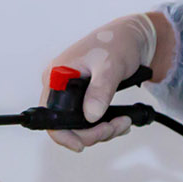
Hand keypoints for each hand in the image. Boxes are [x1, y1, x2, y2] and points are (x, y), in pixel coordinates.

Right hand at [41, 13, 165, 151]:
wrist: (133, 36)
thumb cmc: (118, 42)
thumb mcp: (110, 66)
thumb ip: (100, 91)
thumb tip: (91, 116)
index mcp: (56, 76)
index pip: (49, 116)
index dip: (63, 135)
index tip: (82, 145)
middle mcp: (59, 85)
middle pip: (66, 125)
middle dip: (93, 133)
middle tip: (116, 127)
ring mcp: (71, 92)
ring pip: (80, 125)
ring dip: (103, 130)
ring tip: (124, 122)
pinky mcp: (84, 96)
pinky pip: (89, 119)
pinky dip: (106, 124)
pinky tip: (121, 120)